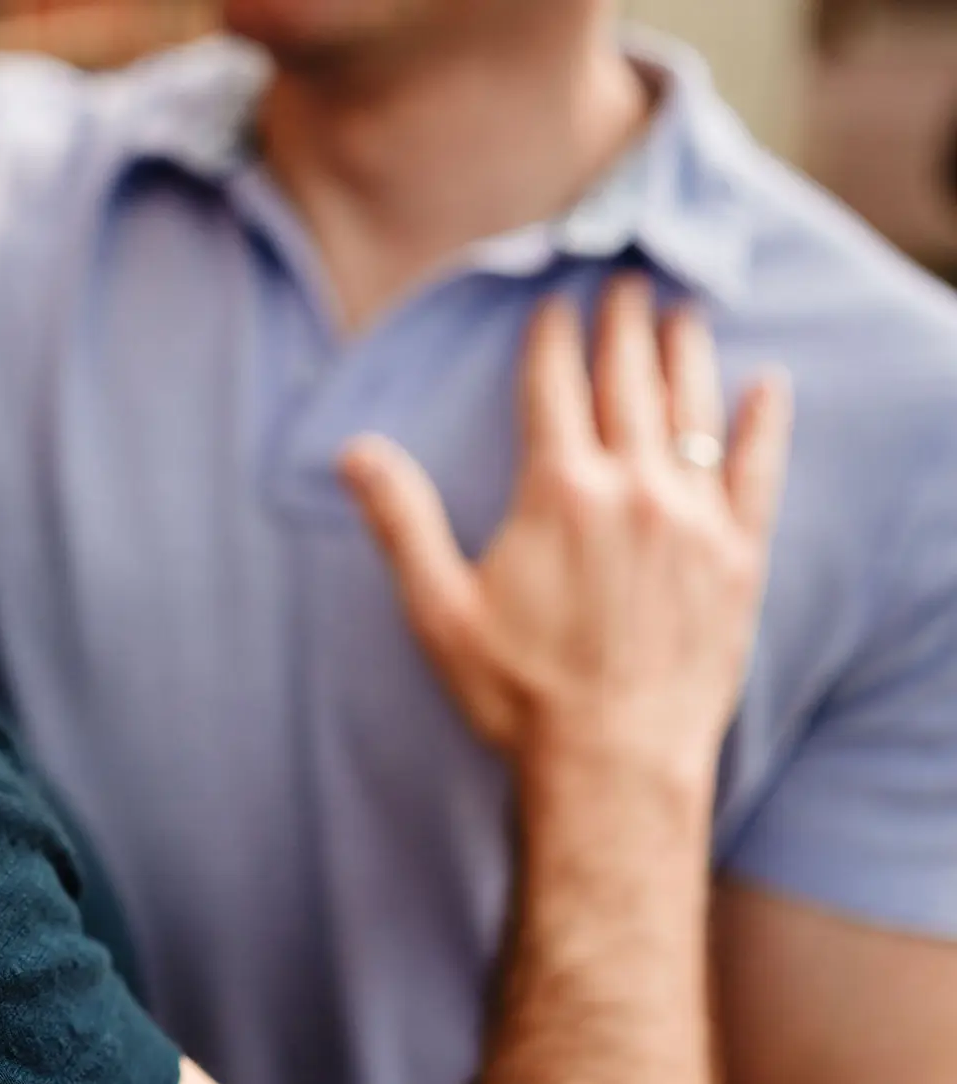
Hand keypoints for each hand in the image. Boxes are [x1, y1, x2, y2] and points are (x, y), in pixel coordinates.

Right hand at [340, 277, 792, 787]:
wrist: (613, 763)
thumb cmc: (518, 694)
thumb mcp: (437, 609)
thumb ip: (399, 521)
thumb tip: (354, 452)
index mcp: (556, 491)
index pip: (553, 387)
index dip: (551, 336)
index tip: (556, 302)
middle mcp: (631, 488)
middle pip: (628, 380)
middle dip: (622, 323)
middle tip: (625, 280)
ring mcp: (694, 519)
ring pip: (692, 411)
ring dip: (687, 353)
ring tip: (683, 311)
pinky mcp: (739, 557)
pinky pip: (759, 473)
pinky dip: (764, 425)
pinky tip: (769, 387)